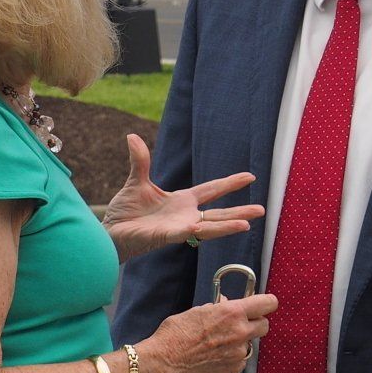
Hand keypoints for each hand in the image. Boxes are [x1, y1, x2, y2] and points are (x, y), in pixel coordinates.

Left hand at [103, 134, 261, 260]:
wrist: (109, 233)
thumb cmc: (124, 212)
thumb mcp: (136, 182)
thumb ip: (141, 160)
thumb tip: (132, 136)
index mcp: (182, 201)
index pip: (211, 190)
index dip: (229, 183)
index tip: (250, 176)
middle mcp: (185, 215)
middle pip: (218, 212)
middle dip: (239, 211)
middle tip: (262, 209)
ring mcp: (178, 227)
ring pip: (209, 226)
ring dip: (228, 225)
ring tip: (248, 224)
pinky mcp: (167, 236)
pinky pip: (188, 233)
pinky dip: (203, 230)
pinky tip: (212, 227)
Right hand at [143, 292, 276, 372]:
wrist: (165, 361)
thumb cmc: (177, 333)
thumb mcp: (198, 311)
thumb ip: (218, 308)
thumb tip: (226, 304)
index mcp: (233, 313)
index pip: (267, 304)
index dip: (267, 303)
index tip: (265, 305)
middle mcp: (240, 333)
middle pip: (264, 326)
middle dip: (255, 324)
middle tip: (241, 325)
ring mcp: (238, 355)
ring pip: (248, 346)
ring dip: (239, 344)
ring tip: (217, 345)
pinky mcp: (232, 371)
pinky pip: (238, 362)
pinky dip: (230, 359)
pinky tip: (213, 358)